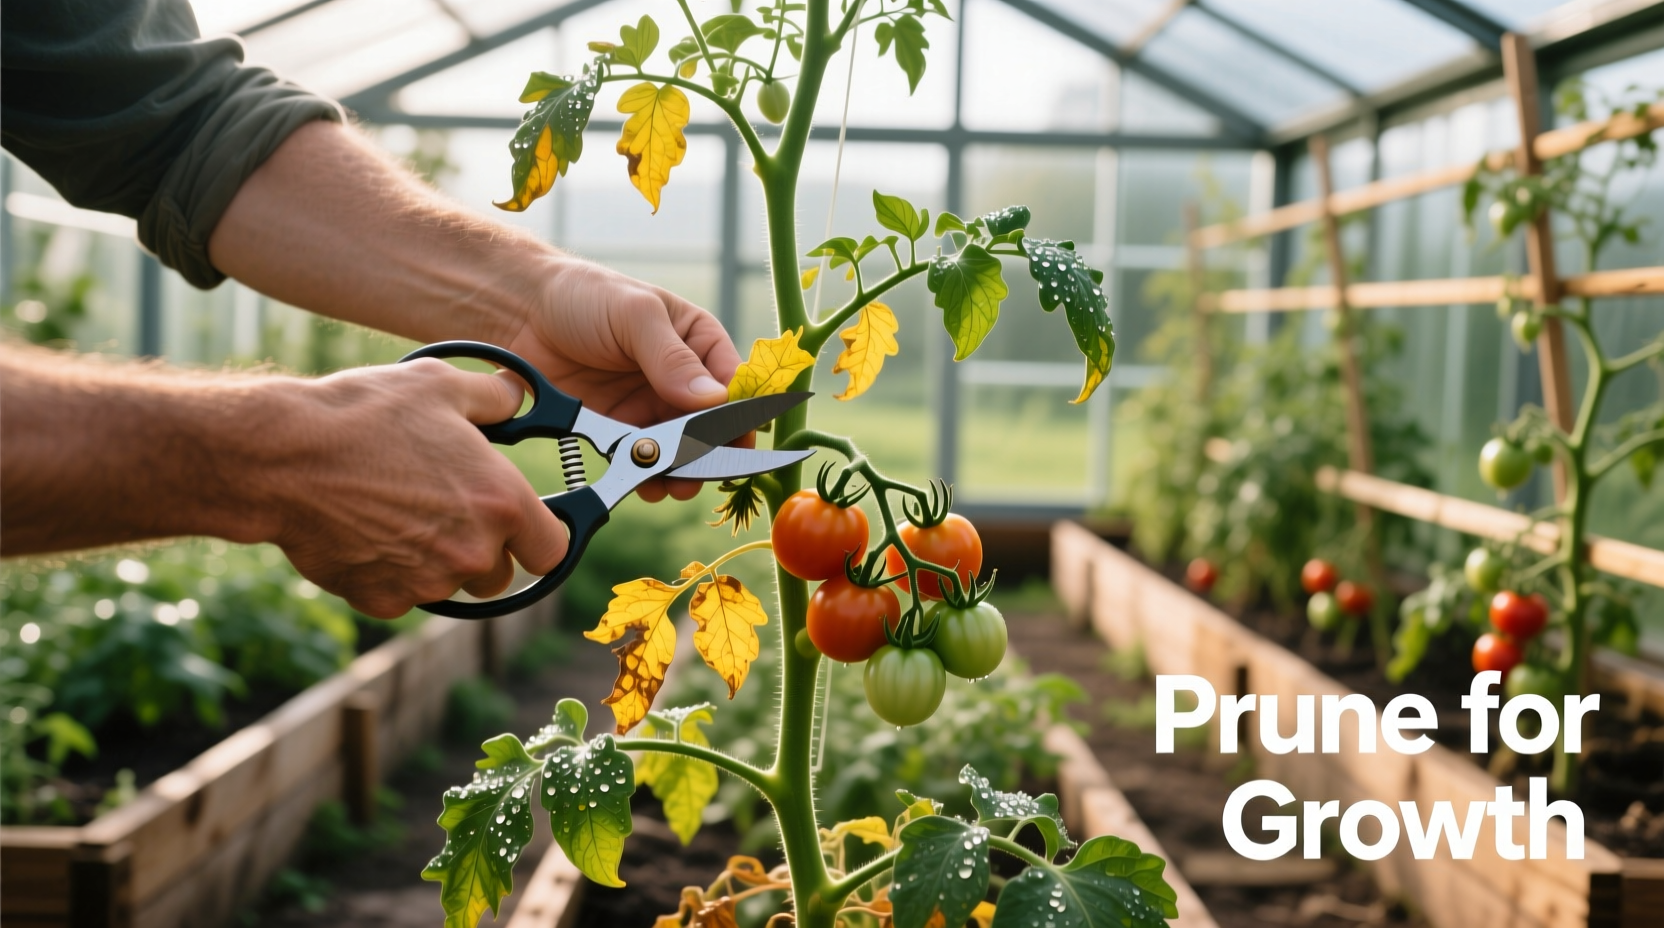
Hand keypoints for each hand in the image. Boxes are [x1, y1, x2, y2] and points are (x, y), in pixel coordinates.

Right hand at [262, 359, 568, 616]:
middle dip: (485, 548)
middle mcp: (472, 551)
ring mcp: (427, 582)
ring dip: (439, 561)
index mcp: (501, 503)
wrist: (282, 458)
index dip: (542, 537)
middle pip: (500, 573)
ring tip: (403, 512)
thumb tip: (519, 397)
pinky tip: (369, 531)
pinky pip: (404, 594)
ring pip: (452, 585)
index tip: (528, 524)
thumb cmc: (365, 416)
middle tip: (451, 509)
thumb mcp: (440, 386)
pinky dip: (393, 573)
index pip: (553, 550)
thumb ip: (496, 398)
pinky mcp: (382, 599)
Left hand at [506, 258, 743, 502]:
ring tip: (675, 485)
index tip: (736, 439)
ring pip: (679, 448)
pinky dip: (648, 475)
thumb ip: (672, 357)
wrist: (519, 312)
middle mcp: (679, 376)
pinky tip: (648, 484)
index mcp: (696, 340)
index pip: (731, 380)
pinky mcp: (619, 428)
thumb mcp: (634, 315)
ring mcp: (649, 404)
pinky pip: (642, 458)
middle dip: (709, 452)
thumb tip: (714, 398)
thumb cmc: (584, 297)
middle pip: (709, 424)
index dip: (738, 412)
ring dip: (681, 470)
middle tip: (702, 471)